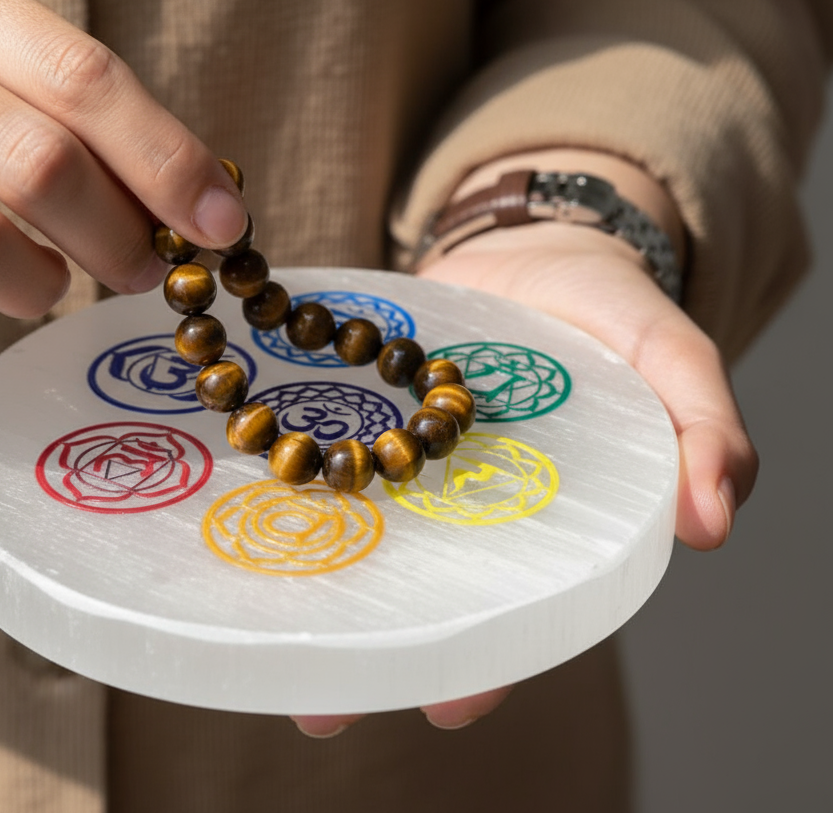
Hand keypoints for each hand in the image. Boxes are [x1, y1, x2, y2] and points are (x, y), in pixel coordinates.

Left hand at [293, 218, 756, 736]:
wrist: (529, 243)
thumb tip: (711, 522)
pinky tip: (236, 509)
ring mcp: (401, 463)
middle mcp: (461, 507)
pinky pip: (316, 458)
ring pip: (356, 541)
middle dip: (374, 652)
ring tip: (258, 631)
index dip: (488, 663)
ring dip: (312, 585)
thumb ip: (702, 425)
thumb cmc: (609, 311)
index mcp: (540, 518)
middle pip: (419, 596)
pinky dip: (281, 486)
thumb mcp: (669, 355)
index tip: (448, 702)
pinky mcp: (356, 417)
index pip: (516, 613)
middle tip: (323, 703)